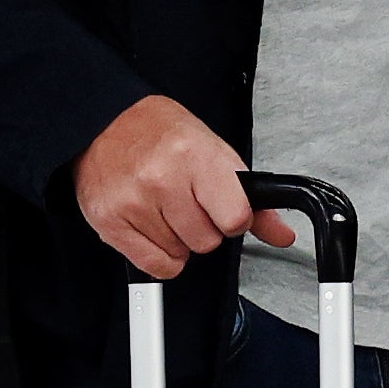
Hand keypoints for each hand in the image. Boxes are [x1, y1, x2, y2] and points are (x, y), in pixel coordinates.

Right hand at [75, 95, 286, 280]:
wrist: (106, 121)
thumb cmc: (162, 134)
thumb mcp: (214, 151)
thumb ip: (250, 198)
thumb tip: (282, 235)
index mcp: (195, 156)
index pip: (235, 219)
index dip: (234, 218)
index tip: (223, 207)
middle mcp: (162, 179)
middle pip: (207, 241)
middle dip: (204, 226)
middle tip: (187, 200)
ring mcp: (133, 202)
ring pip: (181, 254)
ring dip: (178, 237)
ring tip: (164, 206)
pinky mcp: (110, 222)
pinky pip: (155, 266)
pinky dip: (160, 255)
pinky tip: (153, 226)